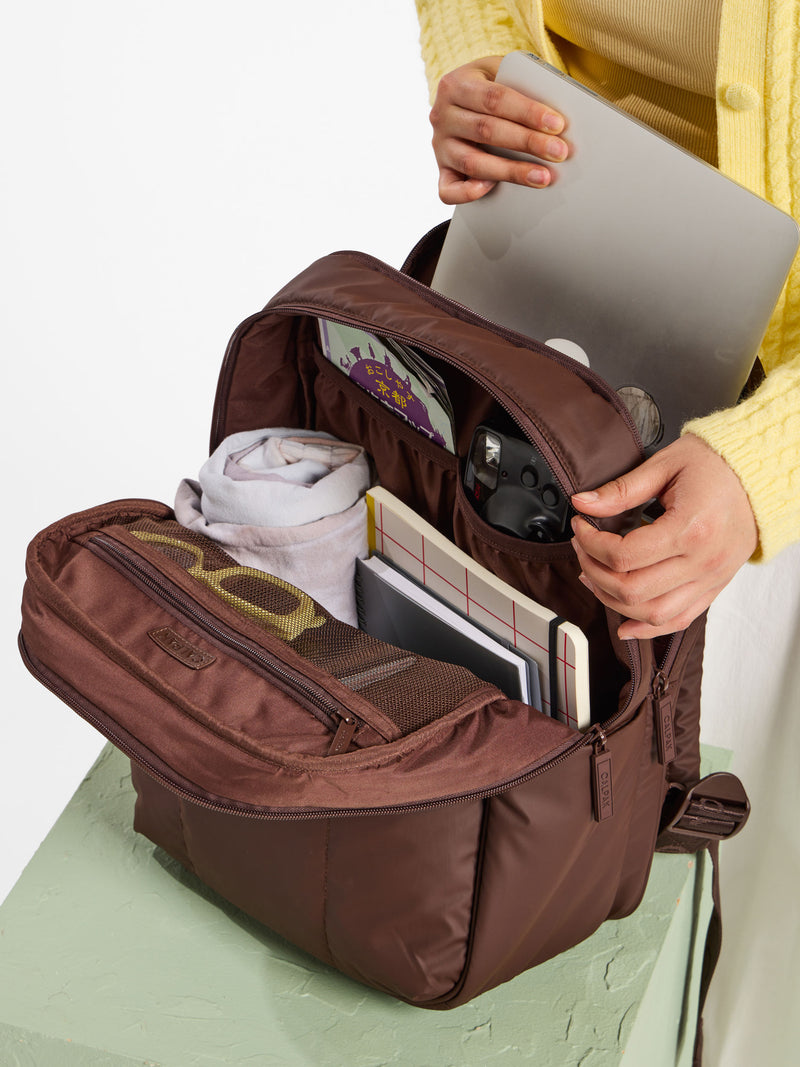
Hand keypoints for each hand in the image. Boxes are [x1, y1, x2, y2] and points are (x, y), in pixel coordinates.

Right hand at [429, 56, 569, 203]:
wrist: (460, 98)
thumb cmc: (489, 87)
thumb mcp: (501, 72)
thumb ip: (522, 84)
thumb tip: (554, 115)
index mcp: (456, 85)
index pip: (495, 98)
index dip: (527, 112)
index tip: (556, 124)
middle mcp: (442, 115)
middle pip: (487, 131)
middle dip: (527, 142)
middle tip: (558, 152)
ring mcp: (440, 146)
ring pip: (473, 163)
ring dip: (510, 172)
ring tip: (542, 177)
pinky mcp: (441, 171)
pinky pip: (448, 190)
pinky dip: (468, 194)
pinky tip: (492, 188)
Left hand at [569, 434, 757, 639]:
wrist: (757, 477)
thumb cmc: (716, 466)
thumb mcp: (665, 465)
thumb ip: (622, 490)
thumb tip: (583, 503)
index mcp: (690, 528)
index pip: (624, 555)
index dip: (591, 544)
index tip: (581, 526)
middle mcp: (703, 561)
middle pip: (632, 590)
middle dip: (595, 572)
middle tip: (583, 549)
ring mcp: (711, 579)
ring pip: (652, 613)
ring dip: (613, 601)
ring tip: (595, 578)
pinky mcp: (714, 587)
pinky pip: (679, 620)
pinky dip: (647, 629)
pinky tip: (624, 625)